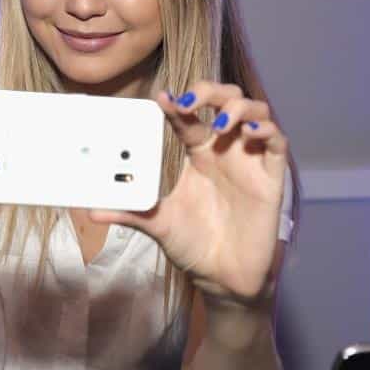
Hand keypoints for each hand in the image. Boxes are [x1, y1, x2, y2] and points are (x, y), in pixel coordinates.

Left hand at [90, 82, 287, 305]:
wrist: (223, 278)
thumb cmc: (193, 246)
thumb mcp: (158, 225)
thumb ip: (129, 213)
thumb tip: (92, 211)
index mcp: (198, 153)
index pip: (189, 116)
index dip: (177, 103)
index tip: (159, 98)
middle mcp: (225, 150)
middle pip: (225, 101)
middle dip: (211, 91)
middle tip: (191, 101)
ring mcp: (250, 161)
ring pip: (255, 112)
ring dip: (239, 107)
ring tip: (220, 123)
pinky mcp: (271, 178)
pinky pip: (278, 142)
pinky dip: (266, 129)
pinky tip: (250, 132)